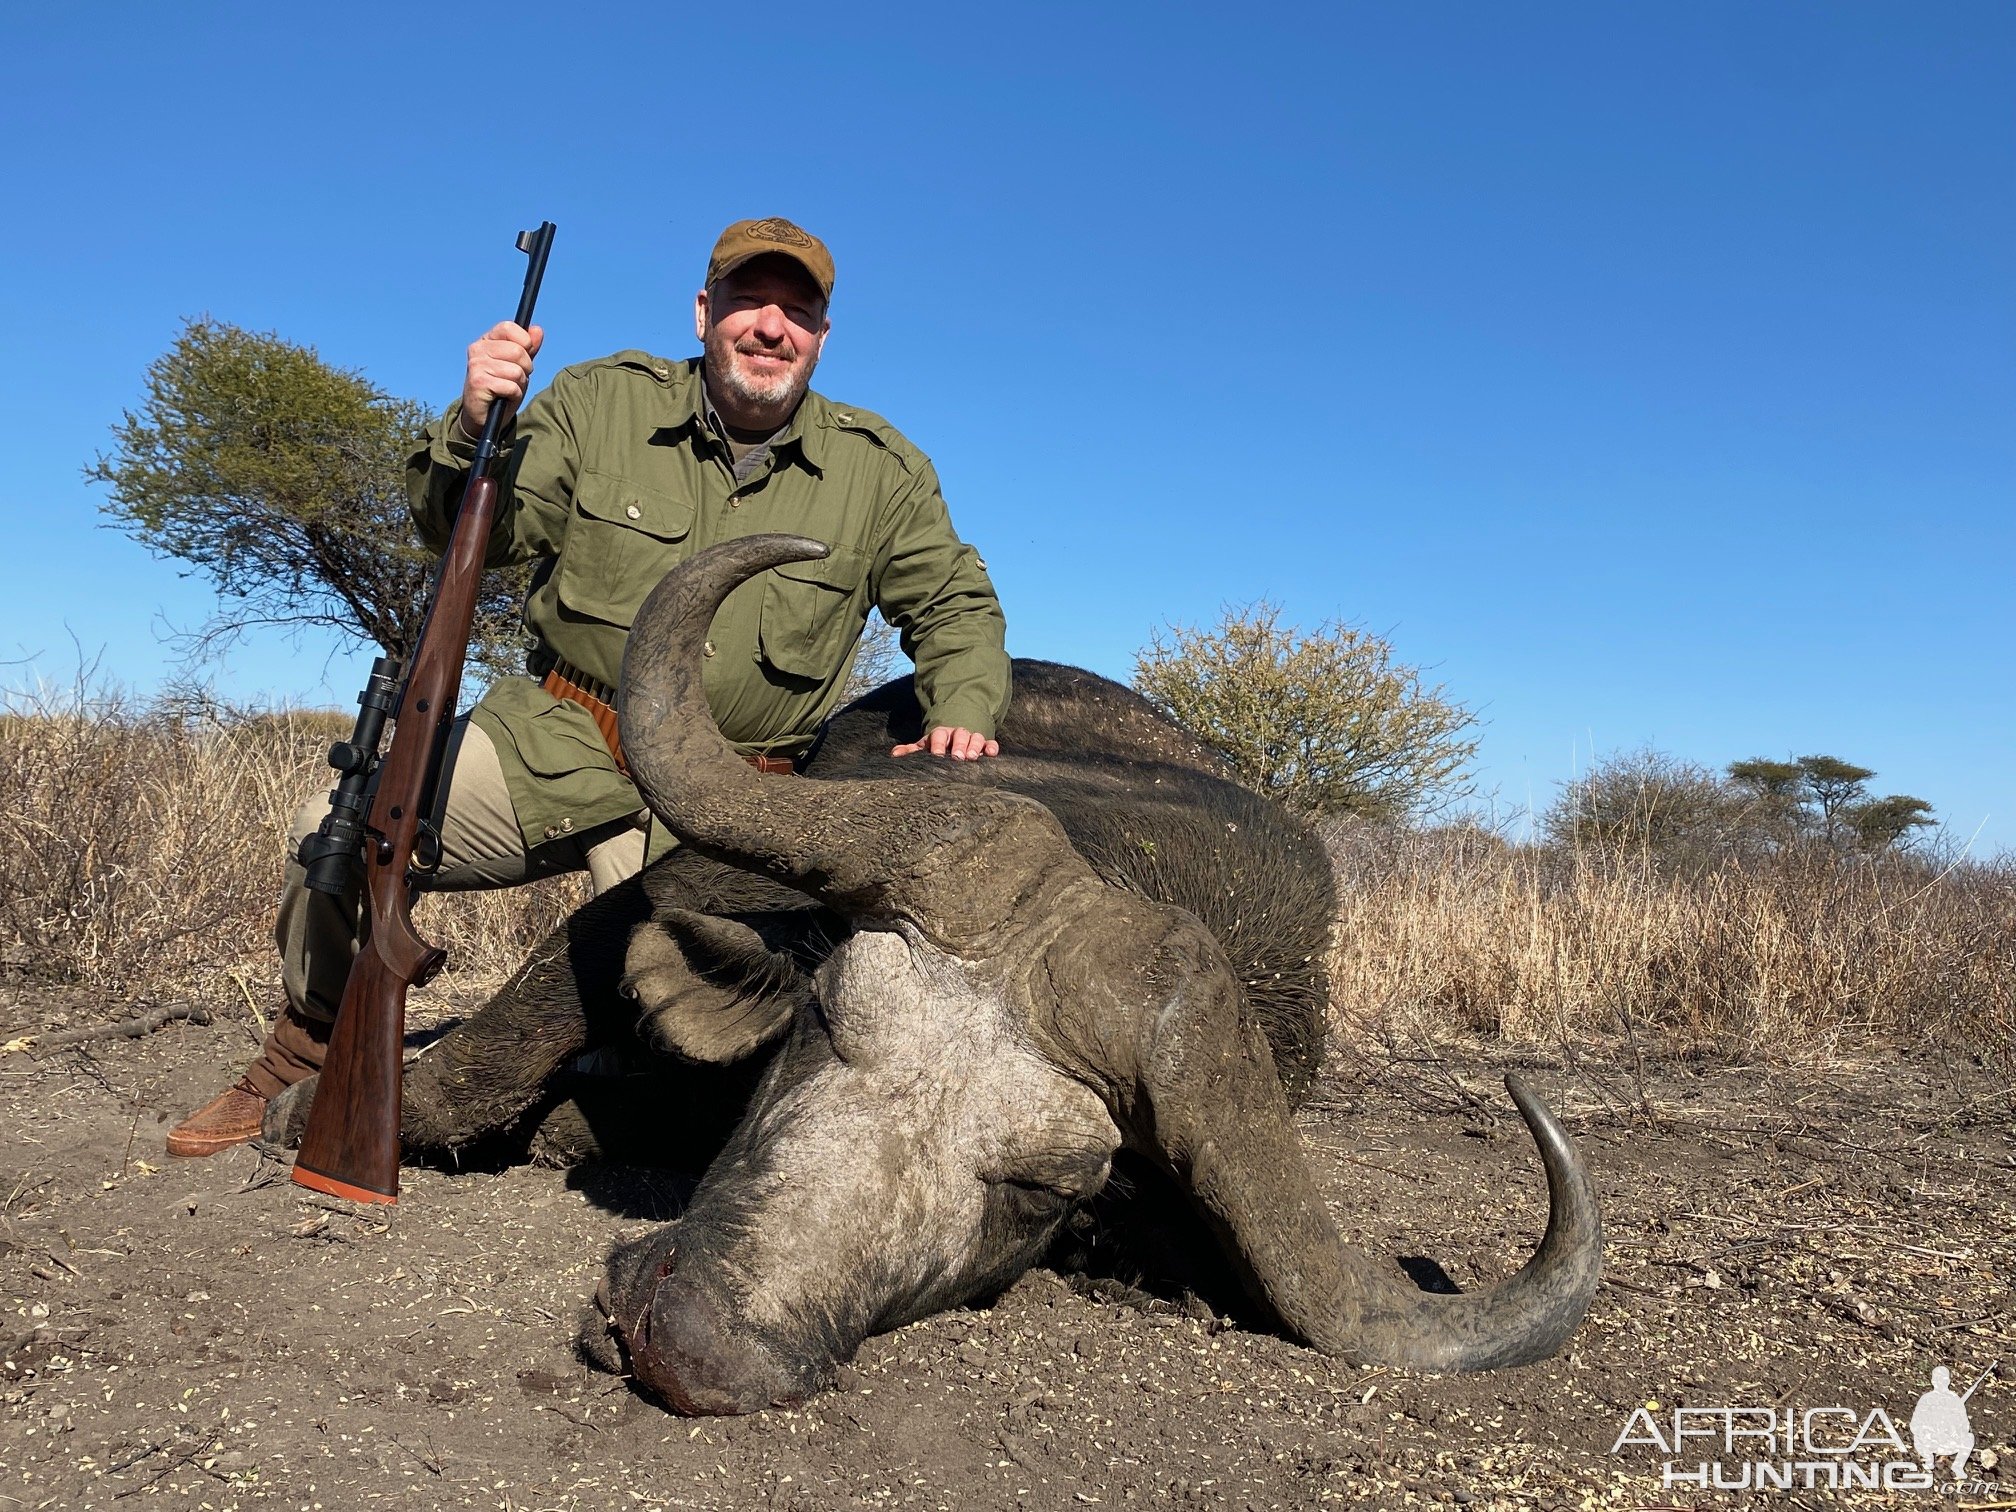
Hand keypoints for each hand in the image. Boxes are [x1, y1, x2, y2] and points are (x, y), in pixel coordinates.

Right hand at [458, 320, 544, 437]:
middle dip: (525, 369)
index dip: (524, 342)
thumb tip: (537, 329)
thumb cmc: (502, 388)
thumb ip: (529, 348)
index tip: (523, 356)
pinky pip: (511, 387)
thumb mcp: (519, 365)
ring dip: (519, 384)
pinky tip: (503, 397)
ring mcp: (476, 365)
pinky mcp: (478, 383)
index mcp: (487, 340)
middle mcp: (478, 349)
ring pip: (516, 371)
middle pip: (518, 351)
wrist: (484, 415)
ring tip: (507, 389)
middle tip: (515, 378)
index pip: (509, 327)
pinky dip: (514, 395)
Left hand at [891, 726, 999, 760]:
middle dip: (959, 745)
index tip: (937, 754)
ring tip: (972, 757)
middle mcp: (957, 734)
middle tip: (958, 757)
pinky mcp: (985, 744)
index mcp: (941, 734)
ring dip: (975, 746)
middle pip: (959, 734)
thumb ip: (911, 751)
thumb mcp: (924, 746)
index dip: (938, 744)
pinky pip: (991, 743)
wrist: (955, 735)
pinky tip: (991, 754)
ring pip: (976, 737)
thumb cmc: (938, 745)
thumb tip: (894, 754)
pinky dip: (992, 747)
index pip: (939, 735)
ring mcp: (972, 738)